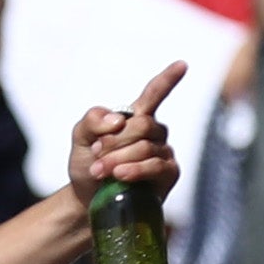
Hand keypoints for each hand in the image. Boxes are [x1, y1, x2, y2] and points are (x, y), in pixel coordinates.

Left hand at [64, 64, 185, 197]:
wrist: (88, 198)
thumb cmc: (88, 165)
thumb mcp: (80, 138)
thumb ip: (92, 121)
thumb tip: (118, 119)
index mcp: (136, 117)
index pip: (156, 92)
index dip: (169, 79)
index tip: (182, 64)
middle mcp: (154, 132)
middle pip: (142, 125)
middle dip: (115, 141)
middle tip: (96, 156)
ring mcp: (163, 152)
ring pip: (145, 147)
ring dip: (118, 159)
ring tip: (100, 171)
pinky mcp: (168, 174)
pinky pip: (155, 166)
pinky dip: (134, 170)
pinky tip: (119, 176)